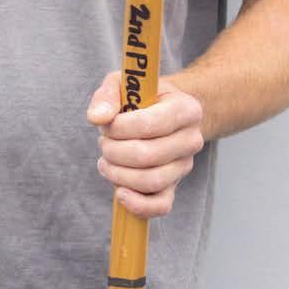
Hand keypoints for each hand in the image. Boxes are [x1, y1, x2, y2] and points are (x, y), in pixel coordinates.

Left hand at [87, 70, 204, 217]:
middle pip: (148, 156)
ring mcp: (184, 165)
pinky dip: (137, 205)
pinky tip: (120, 192)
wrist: (164, 112)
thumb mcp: (124, 83)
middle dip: (114, 151)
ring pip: (150, 181)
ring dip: (118, 174)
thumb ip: (108, 96)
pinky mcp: (174, 185)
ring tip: (106, 161)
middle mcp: (191, 139)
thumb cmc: (142, 97)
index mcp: (186, 109)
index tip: (107, 123)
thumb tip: (98, 118)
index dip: (119, 128)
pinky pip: (160, 206)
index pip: (150, 125)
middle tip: (103, 142)